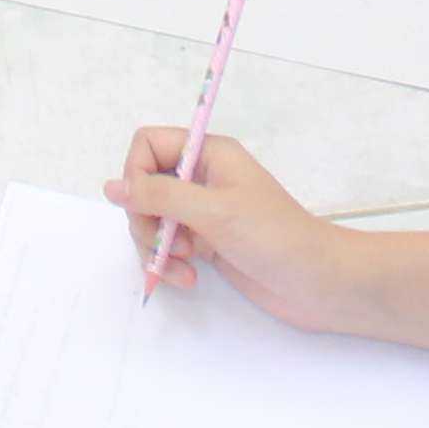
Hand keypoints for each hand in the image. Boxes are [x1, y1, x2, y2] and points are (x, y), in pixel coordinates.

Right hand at [109, 131, 361, 334]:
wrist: (317, 283)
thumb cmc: (273, 236)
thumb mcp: (214, 211)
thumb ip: (160, 197)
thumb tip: (111, 187)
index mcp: (209, 154)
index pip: (149, 144)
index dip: (136, 173)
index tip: (145, 205)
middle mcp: (202, 178)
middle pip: (144, 186)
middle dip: (145, 219)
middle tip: (164, 244)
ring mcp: (203, 213)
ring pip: (152, 221)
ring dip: (156, 247)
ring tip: (180, 268)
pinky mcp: (207, 244)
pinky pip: (168, 247)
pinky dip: (170, 264)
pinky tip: (189, 279)